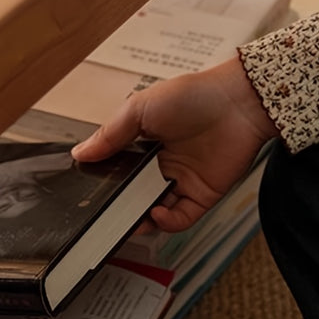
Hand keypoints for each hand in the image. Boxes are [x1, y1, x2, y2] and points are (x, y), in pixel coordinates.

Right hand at [72, 55, 277, 230]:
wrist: (236, 102)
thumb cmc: (192, 95)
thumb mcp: (138, 109)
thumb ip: (109, 134)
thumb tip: (81, 153)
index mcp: (145, 144)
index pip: (120, 172)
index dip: (106, 184)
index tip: (90, 194)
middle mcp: (162, 165)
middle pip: (135, 196)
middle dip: (120, 209)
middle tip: (104, 216)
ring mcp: (183, 181)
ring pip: (155, 211)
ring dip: (141, 220)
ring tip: (127, 221)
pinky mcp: (203, 195)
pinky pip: (181, 218)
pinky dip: (167, 222)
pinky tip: (155, 214)